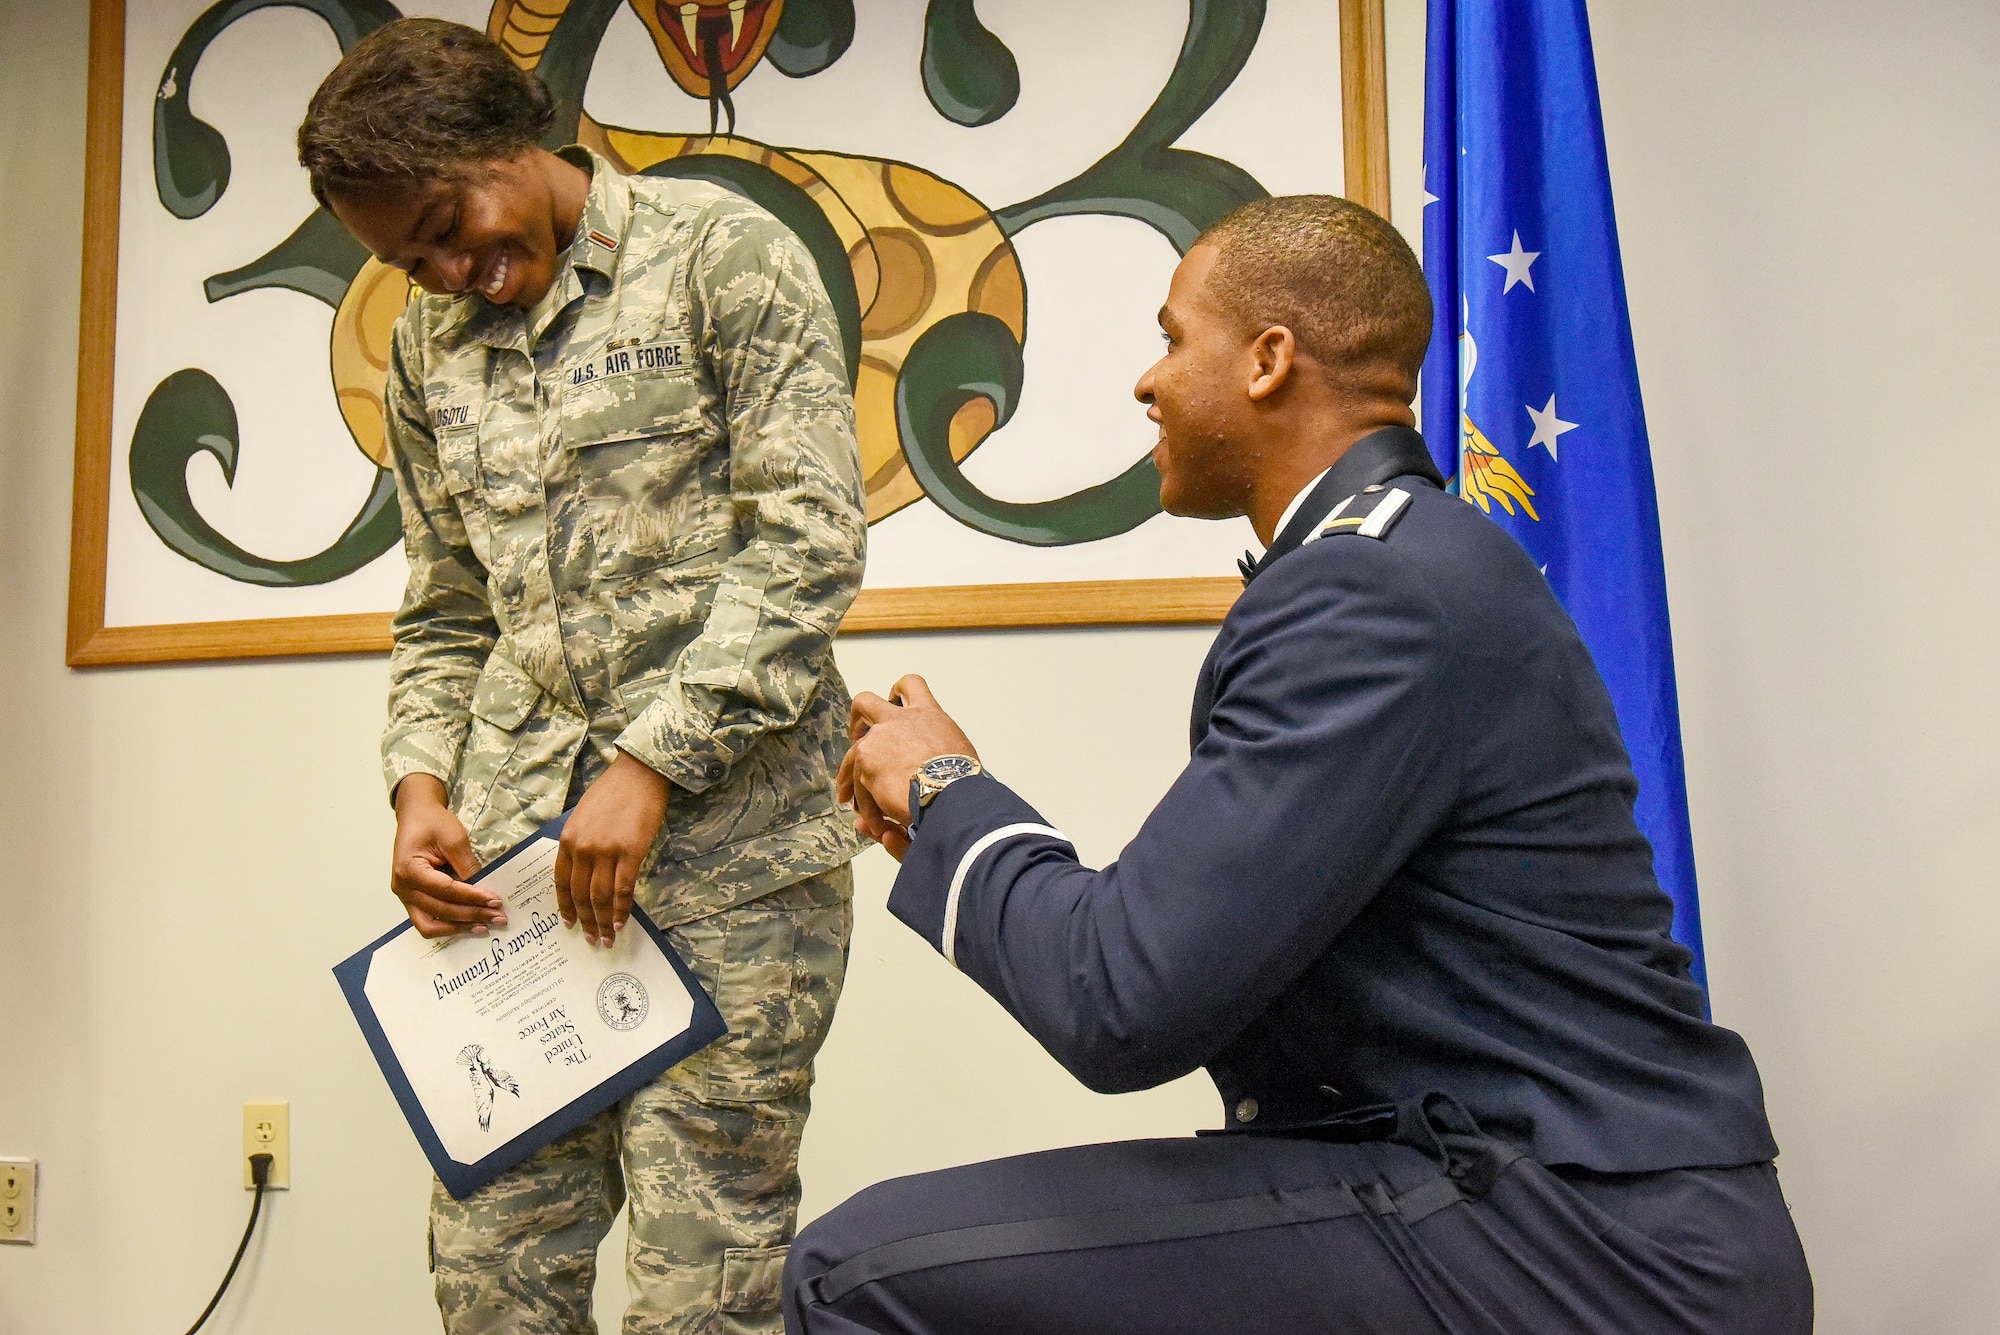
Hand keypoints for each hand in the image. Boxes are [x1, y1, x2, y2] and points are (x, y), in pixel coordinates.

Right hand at [391, 775, 498, 938]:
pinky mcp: (412, 900)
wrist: (416, 816)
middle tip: (497, 917)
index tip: (495, 901)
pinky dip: (448, 926)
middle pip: (439, 911)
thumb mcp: (454, 837)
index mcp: (409, 870)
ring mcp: (405, 897)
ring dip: (458, 928)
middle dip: (471, 915)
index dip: (472, 898)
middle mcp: (402, 888)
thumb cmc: (432, 823)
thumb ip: (466, 864)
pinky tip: (469, 925)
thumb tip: (482, 889)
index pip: (445, 891)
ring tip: (485, 927)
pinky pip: (428, 921)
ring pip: (430, 925)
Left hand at [556, 750, 669, 945]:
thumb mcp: (584, 816)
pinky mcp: (630, 852)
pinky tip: (623, 923)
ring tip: (607, 939)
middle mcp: (583, 848)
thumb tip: (585, 870)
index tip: (569, 923)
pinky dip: (622, 910)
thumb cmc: (613, 792)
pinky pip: (623, 888)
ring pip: (600, 896)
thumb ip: (580, 842)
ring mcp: (606, 851)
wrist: (638, 774)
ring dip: (603, 921)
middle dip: (586, 921)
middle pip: (580, 894)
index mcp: (568, 840)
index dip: (565, 906)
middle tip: (591, 939)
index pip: (561, 882)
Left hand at [837, 675, 977, 862]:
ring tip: (850, 798)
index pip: (912, 686)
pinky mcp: (865, 760)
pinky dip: (865, 805)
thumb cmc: (963, 779)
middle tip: (859, 741)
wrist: (951, 791)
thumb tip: (929, 767)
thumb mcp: (956, 754)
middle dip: (857, 721)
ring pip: (852, 751)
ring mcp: (878, 738)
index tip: (892, 703)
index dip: (898, 692)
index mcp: (927, 715)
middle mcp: (899, 720)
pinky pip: (857, 784)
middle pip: (865, 702)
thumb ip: (937, 752)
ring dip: (849, 776)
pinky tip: (875, 822)